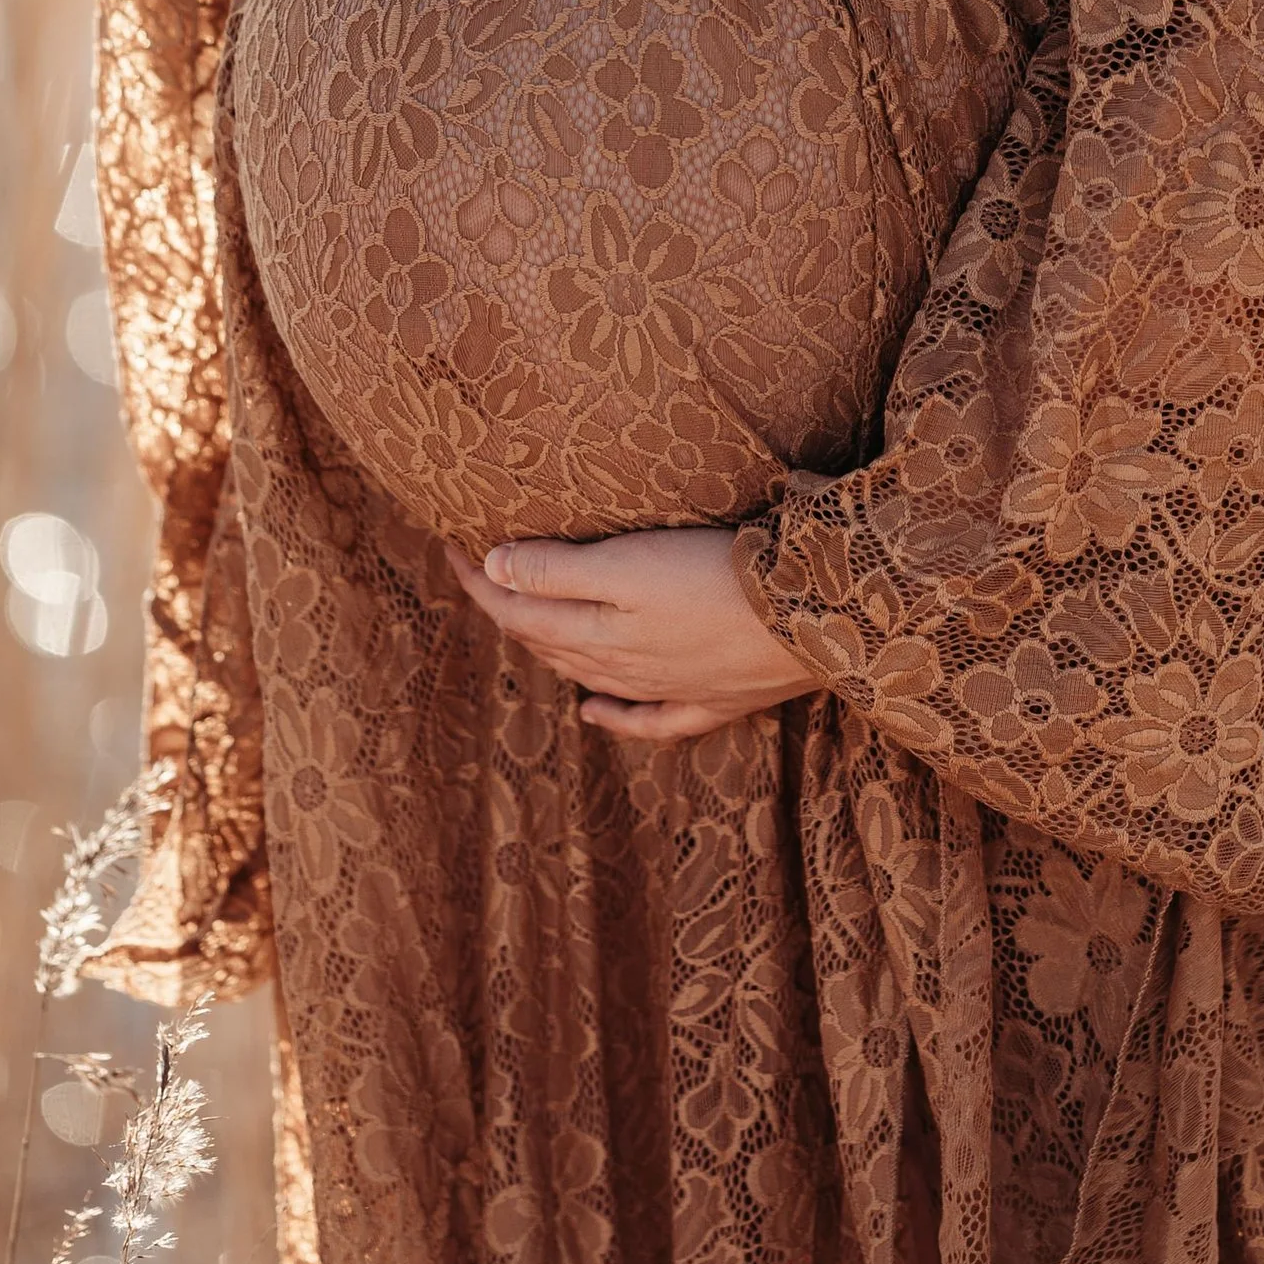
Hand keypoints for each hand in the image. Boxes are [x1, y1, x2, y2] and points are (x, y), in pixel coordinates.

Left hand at [450, 526, 820, 744]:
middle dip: (506, 607)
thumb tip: (492, 571)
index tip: (451, 545)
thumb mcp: (629, 565)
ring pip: (587, 675)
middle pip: (546, 642)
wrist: (812, 619)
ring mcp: (668, 689)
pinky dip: (610, 715)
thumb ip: (558, 571)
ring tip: (522, 624)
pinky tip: (592, 712)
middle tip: (479, 571)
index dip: (479, 580)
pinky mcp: (712, 699)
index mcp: (596, 634)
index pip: (517, 610)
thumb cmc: (717, 579)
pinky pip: (644, 718)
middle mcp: (622, 669)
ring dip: (548, 651)